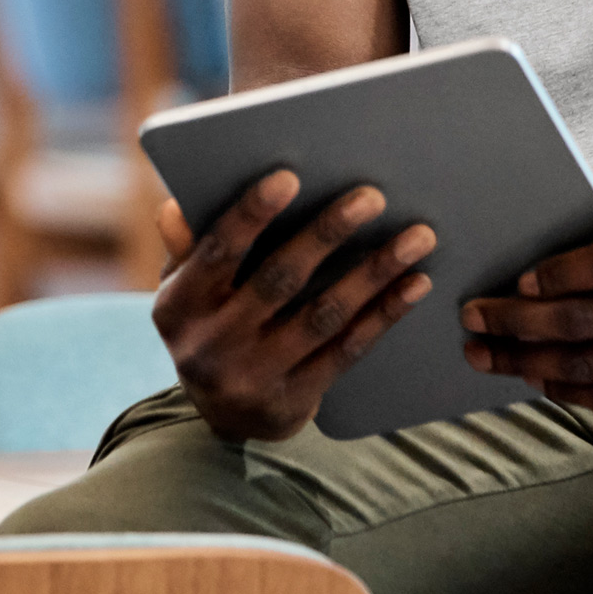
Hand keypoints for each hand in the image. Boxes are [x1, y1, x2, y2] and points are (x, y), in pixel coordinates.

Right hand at [151, 170, 435, 442]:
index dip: (251, 214)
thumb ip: (188, 244)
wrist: (223, 417)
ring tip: (416, 236)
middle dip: (328, 233)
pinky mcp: (296, 401)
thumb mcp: (185, 287)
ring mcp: (255, 377)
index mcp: (179, 307)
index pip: (218, 252)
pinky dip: (384, 313)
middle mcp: (212, 345)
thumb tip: (177, 206)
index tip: (290, 176)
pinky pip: (348, 350)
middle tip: (373, 196)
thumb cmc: (210, 322)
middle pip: (279, 280)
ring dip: (374, 272)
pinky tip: (414, 283)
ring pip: (324, 315)